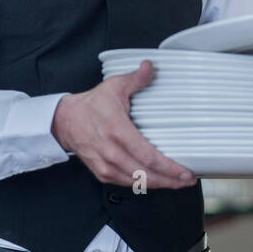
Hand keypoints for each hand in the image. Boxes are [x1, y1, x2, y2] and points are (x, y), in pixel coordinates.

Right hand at [51, 60, 196, 188]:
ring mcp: (106, 165)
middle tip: (187, 180)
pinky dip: (143, 184)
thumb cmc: (90, 106)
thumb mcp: (113, 86)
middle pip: (146, 175)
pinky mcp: (102, 173)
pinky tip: (156, 180)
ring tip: (176, 182)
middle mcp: (112, 152)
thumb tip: (150, 67)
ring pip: (137, 182)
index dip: (169, 168)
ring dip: (159, 184)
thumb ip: (135, 79)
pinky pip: (126, 184)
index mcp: (118, 131)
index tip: (185, 172)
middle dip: (170, 181)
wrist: (64, 121)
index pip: (148, 156)